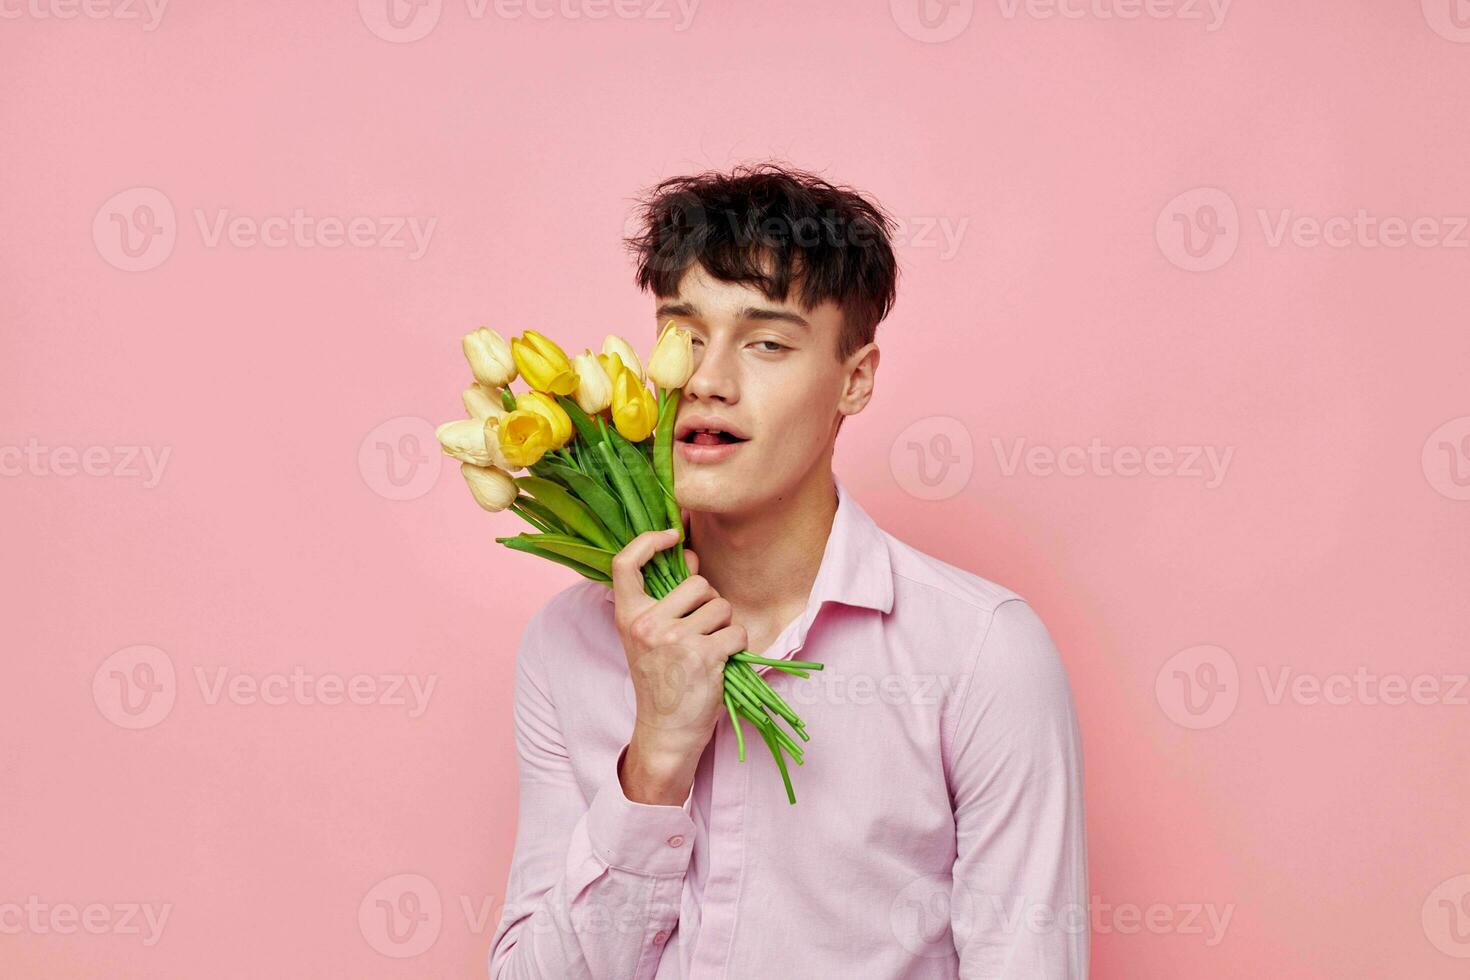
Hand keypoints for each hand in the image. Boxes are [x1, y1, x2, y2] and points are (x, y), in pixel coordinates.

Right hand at [611, 528, 746, 804]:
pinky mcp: (704, 657)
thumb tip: (691, 556)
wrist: (666, 730)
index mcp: (627, 616)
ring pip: (722, 606)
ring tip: (710, 648)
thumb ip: (663, 598)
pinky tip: (724, 661)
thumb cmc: (661, 679)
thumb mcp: (647, 637)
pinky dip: (739, 645)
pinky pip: (738, 632)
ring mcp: (675, 640)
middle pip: (697, 583)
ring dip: (726, 625)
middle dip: (710, 602)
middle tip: (702, 629)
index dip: (649, 540)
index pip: (625, 563)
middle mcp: (647, 624)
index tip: (672, 536)